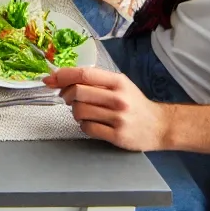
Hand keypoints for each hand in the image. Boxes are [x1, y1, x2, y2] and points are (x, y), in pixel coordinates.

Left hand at [46, 66, 169, 150]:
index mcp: (118, 82)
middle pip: (78, 92)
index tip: (51, 79)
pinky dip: (83, 125)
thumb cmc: (135, 103)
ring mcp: (118, 118)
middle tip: (68, 98)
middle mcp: (118, 99)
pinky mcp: (117, 136)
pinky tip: (91, 123)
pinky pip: (87, 128)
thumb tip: (61, 77)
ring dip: (75, 111)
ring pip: (79, 111)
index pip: (84, 74)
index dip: (63, 76)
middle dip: (66, 95)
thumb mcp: (120, 85)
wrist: (159, 126)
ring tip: (84, 111)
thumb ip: (95, 80)